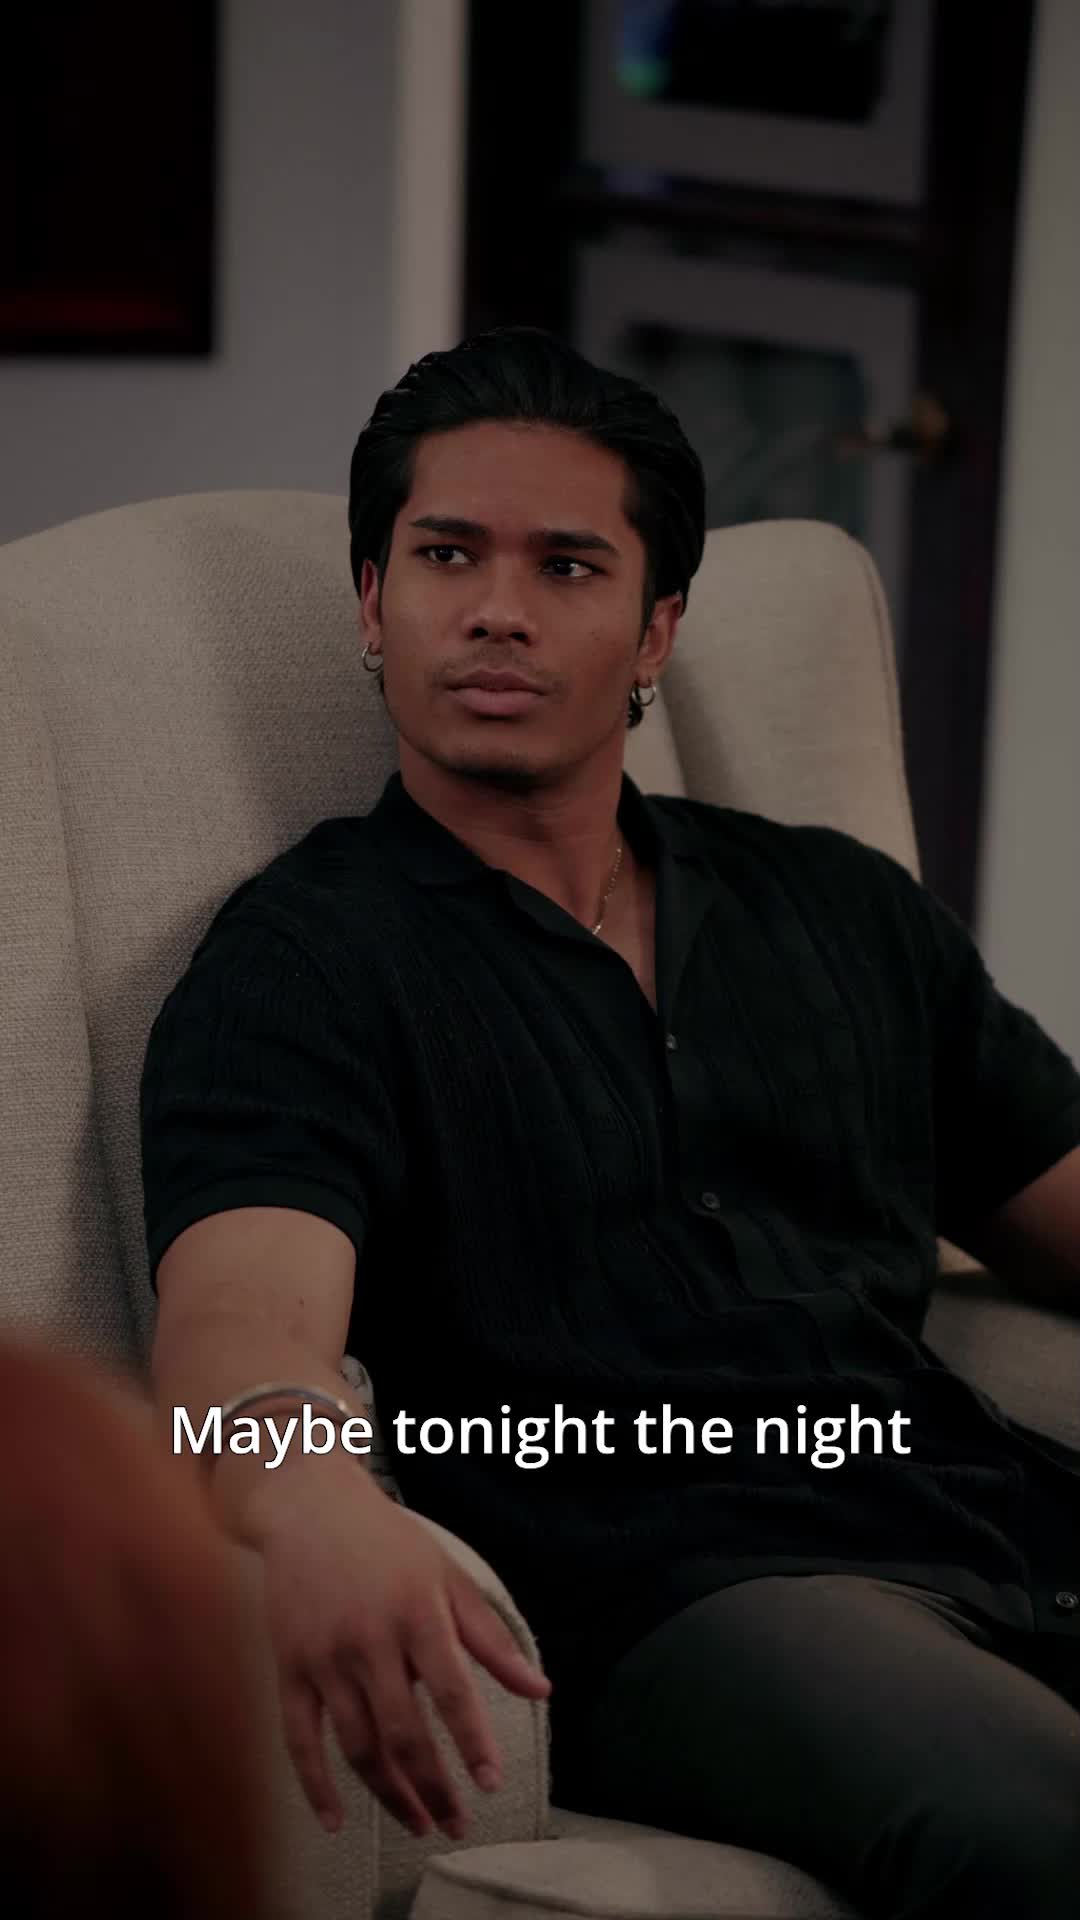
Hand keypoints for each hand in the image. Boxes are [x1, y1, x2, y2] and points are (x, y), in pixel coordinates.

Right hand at [252, 1451, 550, 1839]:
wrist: (308, 1507)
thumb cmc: (388, 1543)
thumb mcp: (447, 1576)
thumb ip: (491, 1638)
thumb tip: (541, 1690)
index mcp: (417, 1613)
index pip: (452, 1692)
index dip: (473, 1743)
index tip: (490, 1784)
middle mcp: (369, 1639)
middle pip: (404, 1732)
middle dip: (434, 1787)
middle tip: (456, 1825)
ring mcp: (324, 1657)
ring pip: (357, 1745)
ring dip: (389, 1794)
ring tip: (418, 1823)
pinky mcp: (289, 1667)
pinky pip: (299, 1739)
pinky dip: (315, 1785)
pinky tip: (337, 1820)